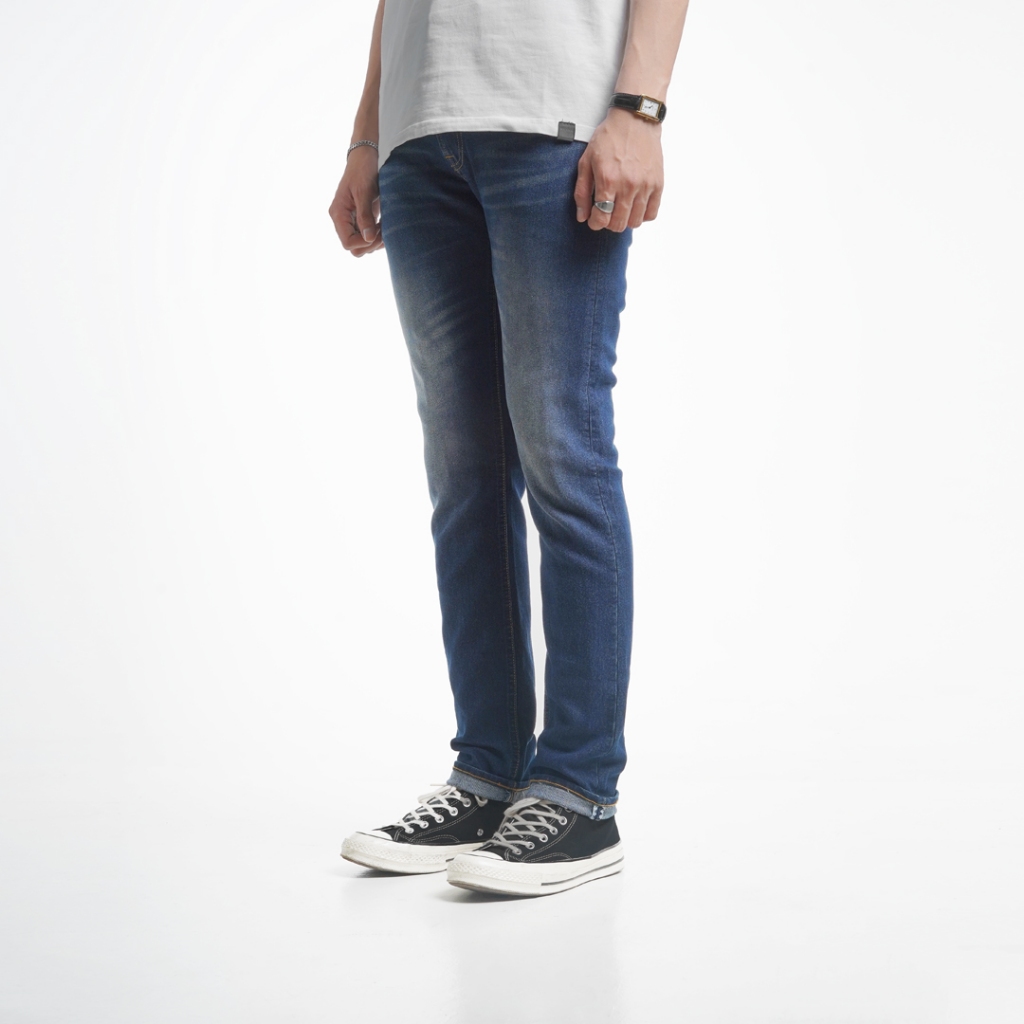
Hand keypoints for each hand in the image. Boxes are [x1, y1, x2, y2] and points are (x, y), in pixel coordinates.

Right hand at [328, 146, 383, 256]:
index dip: (363, 243)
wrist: (365, 157)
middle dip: (370, 244)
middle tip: (383, 232)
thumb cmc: (362, 170)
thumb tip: (368, 238)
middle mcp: (343, 220)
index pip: (347, 243)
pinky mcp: (361, 219)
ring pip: (362, 244)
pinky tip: (385, 226)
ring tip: (386, 227)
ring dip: (375, 241)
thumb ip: (365, 216)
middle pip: (354, 247)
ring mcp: (352, 221)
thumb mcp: (364, 192)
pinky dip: (377, 235)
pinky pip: (368, 236)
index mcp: (338, 214)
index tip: (377, 232)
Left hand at [574, 107, 663, 232]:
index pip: (601, 218)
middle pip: (619, 224)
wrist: (635, 119)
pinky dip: (643, 215)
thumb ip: (582, 192)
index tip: (594, 219)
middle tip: (606, 213)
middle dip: (609, 223)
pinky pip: (652, 213)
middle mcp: (628, 185)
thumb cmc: (609, 138)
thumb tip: (582, 217)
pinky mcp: (658, 183)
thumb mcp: (586, 161)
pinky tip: (635, 206)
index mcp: (608, 180)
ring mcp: (645, 185)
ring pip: (635, 222)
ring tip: (621, 209)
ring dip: (626, 220)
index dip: (595, 223)